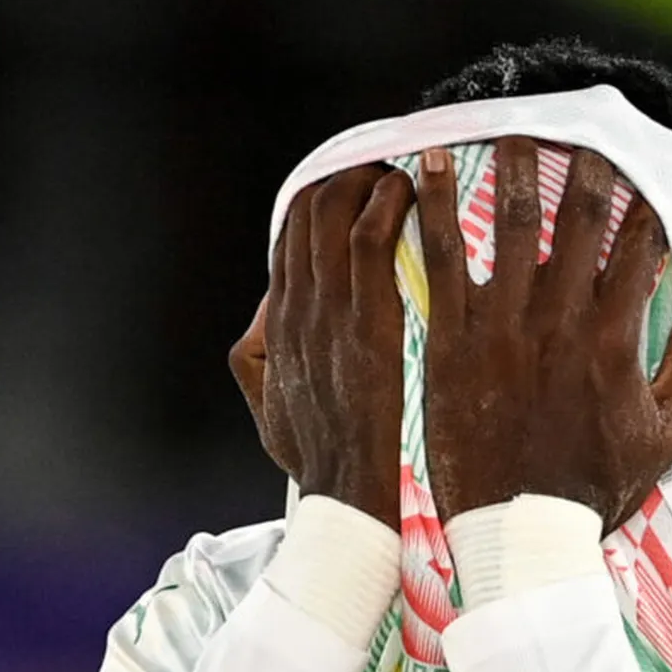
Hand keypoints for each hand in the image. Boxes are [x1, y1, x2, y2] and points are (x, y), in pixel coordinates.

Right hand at [229, 166, 413, 529]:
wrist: (348, 500)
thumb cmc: (325, 465)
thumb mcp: (271, 413)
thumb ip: (260, 362)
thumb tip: (261, 321)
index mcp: (279, 327)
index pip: (288, 240)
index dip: (317, 203)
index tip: (351, 191)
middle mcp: (297, 310)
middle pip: (307, 212)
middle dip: (346, 178)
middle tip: (384, 172)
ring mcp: (329, 312)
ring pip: (334, 211)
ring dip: (368, 179)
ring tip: (401, 171)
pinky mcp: (365, 320)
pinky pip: (369, 237)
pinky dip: (387, 203)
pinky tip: (411, 192)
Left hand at [413, 138, 671, 532]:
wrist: (519, 534)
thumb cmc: (594, 490)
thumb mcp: (669, 436)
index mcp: (616, 339)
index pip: (642, 244)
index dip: (648, 199)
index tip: (650, 172)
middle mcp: (560, 321)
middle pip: (578, 217)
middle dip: (585, 166)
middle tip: (584, 132)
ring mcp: (502, 328)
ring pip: (511, 224)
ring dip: (516, 166)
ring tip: (513, 129)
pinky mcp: (453, 340)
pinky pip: (443, 259)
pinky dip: (439, 207)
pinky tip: (434, 167)